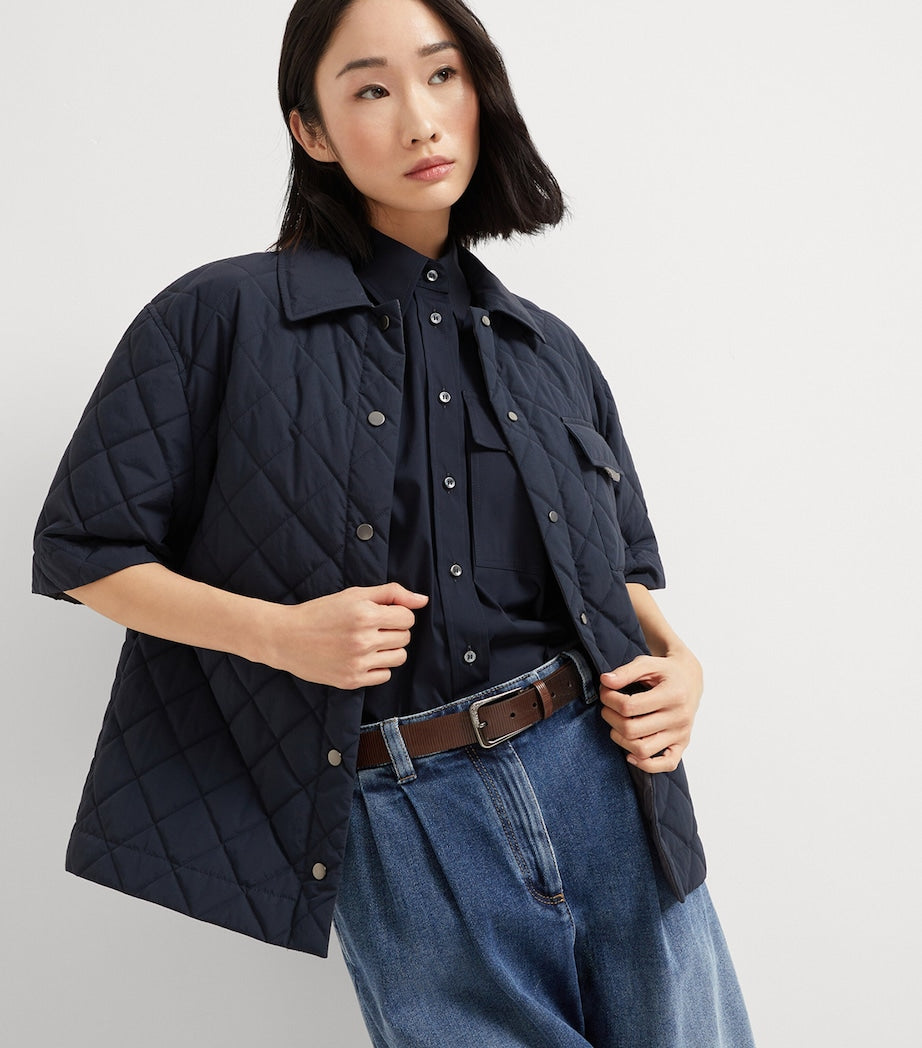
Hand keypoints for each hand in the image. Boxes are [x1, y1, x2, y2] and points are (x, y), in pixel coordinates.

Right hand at [260, 582, 428, 688]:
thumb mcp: (354, 594)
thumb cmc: (320, 612)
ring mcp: (358, 662)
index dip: (398, 614)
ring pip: (399, 657)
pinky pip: (384, 675)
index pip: (408, 618)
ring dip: (390, 649)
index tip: (383, 614)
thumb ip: (391, 593)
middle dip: (394, 630)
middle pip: (405, 637)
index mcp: (365, 614)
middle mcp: (363, 640)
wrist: (286, 637)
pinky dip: (379, 666)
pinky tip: (363, 657)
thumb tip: (423, 600)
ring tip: (371, 643)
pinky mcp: (351, 680)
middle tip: (373, 627)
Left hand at [598, 649, 702, 772]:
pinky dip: (645, 764)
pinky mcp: (682, 745)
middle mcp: (680, 717)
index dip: (609, 699)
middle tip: (607, 708)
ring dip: (620, 740)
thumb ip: (625, 672)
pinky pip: (665, 765)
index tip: (605, 691)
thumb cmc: (666, 671)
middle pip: (632, 730)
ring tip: (616, 725)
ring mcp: (681, 734)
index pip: (630, 706)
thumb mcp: (647, 663)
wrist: (690, 679)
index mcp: (673, 694)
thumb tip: (605, 681)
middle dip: (610, 718)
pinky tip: (630, 753)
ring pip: (643, 750)